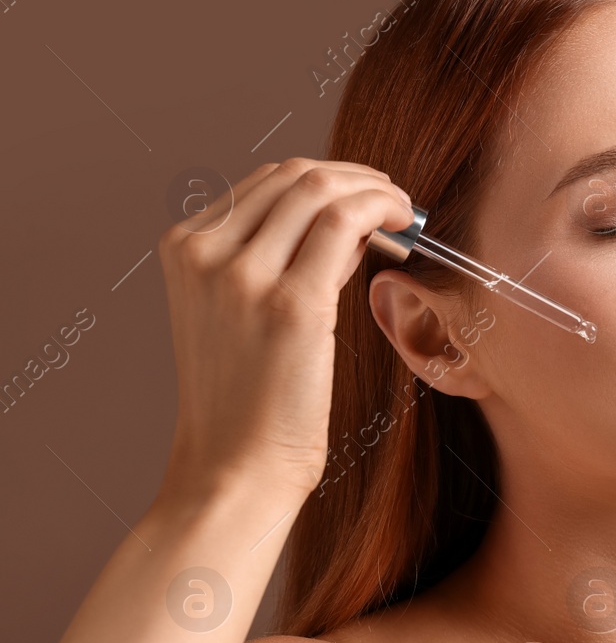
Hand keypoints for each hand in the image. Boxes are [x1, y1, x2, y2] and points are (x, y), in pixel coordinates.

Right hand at [155, 158, 414, 506]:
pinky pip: (343, 222)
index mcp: (184, 249)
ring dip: (373, 188)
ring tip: (404, 210)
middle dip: (354, 176)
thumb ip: (279, 258)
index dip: (325, 180)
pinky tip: (404, 221)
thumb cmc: (249, 400)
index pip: (265, 182)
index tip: (363, 195)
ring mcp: (243, 276)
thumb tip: (343, 221)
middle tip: (393, 198)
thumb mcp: (240, 310)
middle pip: (294, 175)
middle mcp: (205, 253)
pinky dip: (381, 207)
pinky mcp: (291, 303)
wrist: (237, 467)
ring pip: (320, 189)